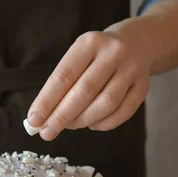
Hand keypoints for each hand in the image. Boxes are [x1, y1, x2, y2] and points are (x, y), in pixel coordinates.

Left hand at [27, 28, 151, 139]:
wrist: (137, 43)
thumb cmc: (97, 56)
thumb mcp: (78, 58)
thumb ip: (61, 86)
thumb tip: (42, 119)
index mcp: (89, 43)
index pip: (64, 76)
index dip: (47, 100)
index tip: (34, 120)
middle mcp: (113, 53)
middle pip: (85, 91)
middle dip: (62, 116)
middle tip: (47, 133)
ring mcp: (132, 70)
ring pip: (105, 104)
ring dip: (82, 121)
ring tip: (69, 126)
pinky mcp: (143, 87)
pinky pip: (122, 113)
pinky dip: (103, 124)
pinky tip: (91, 124)